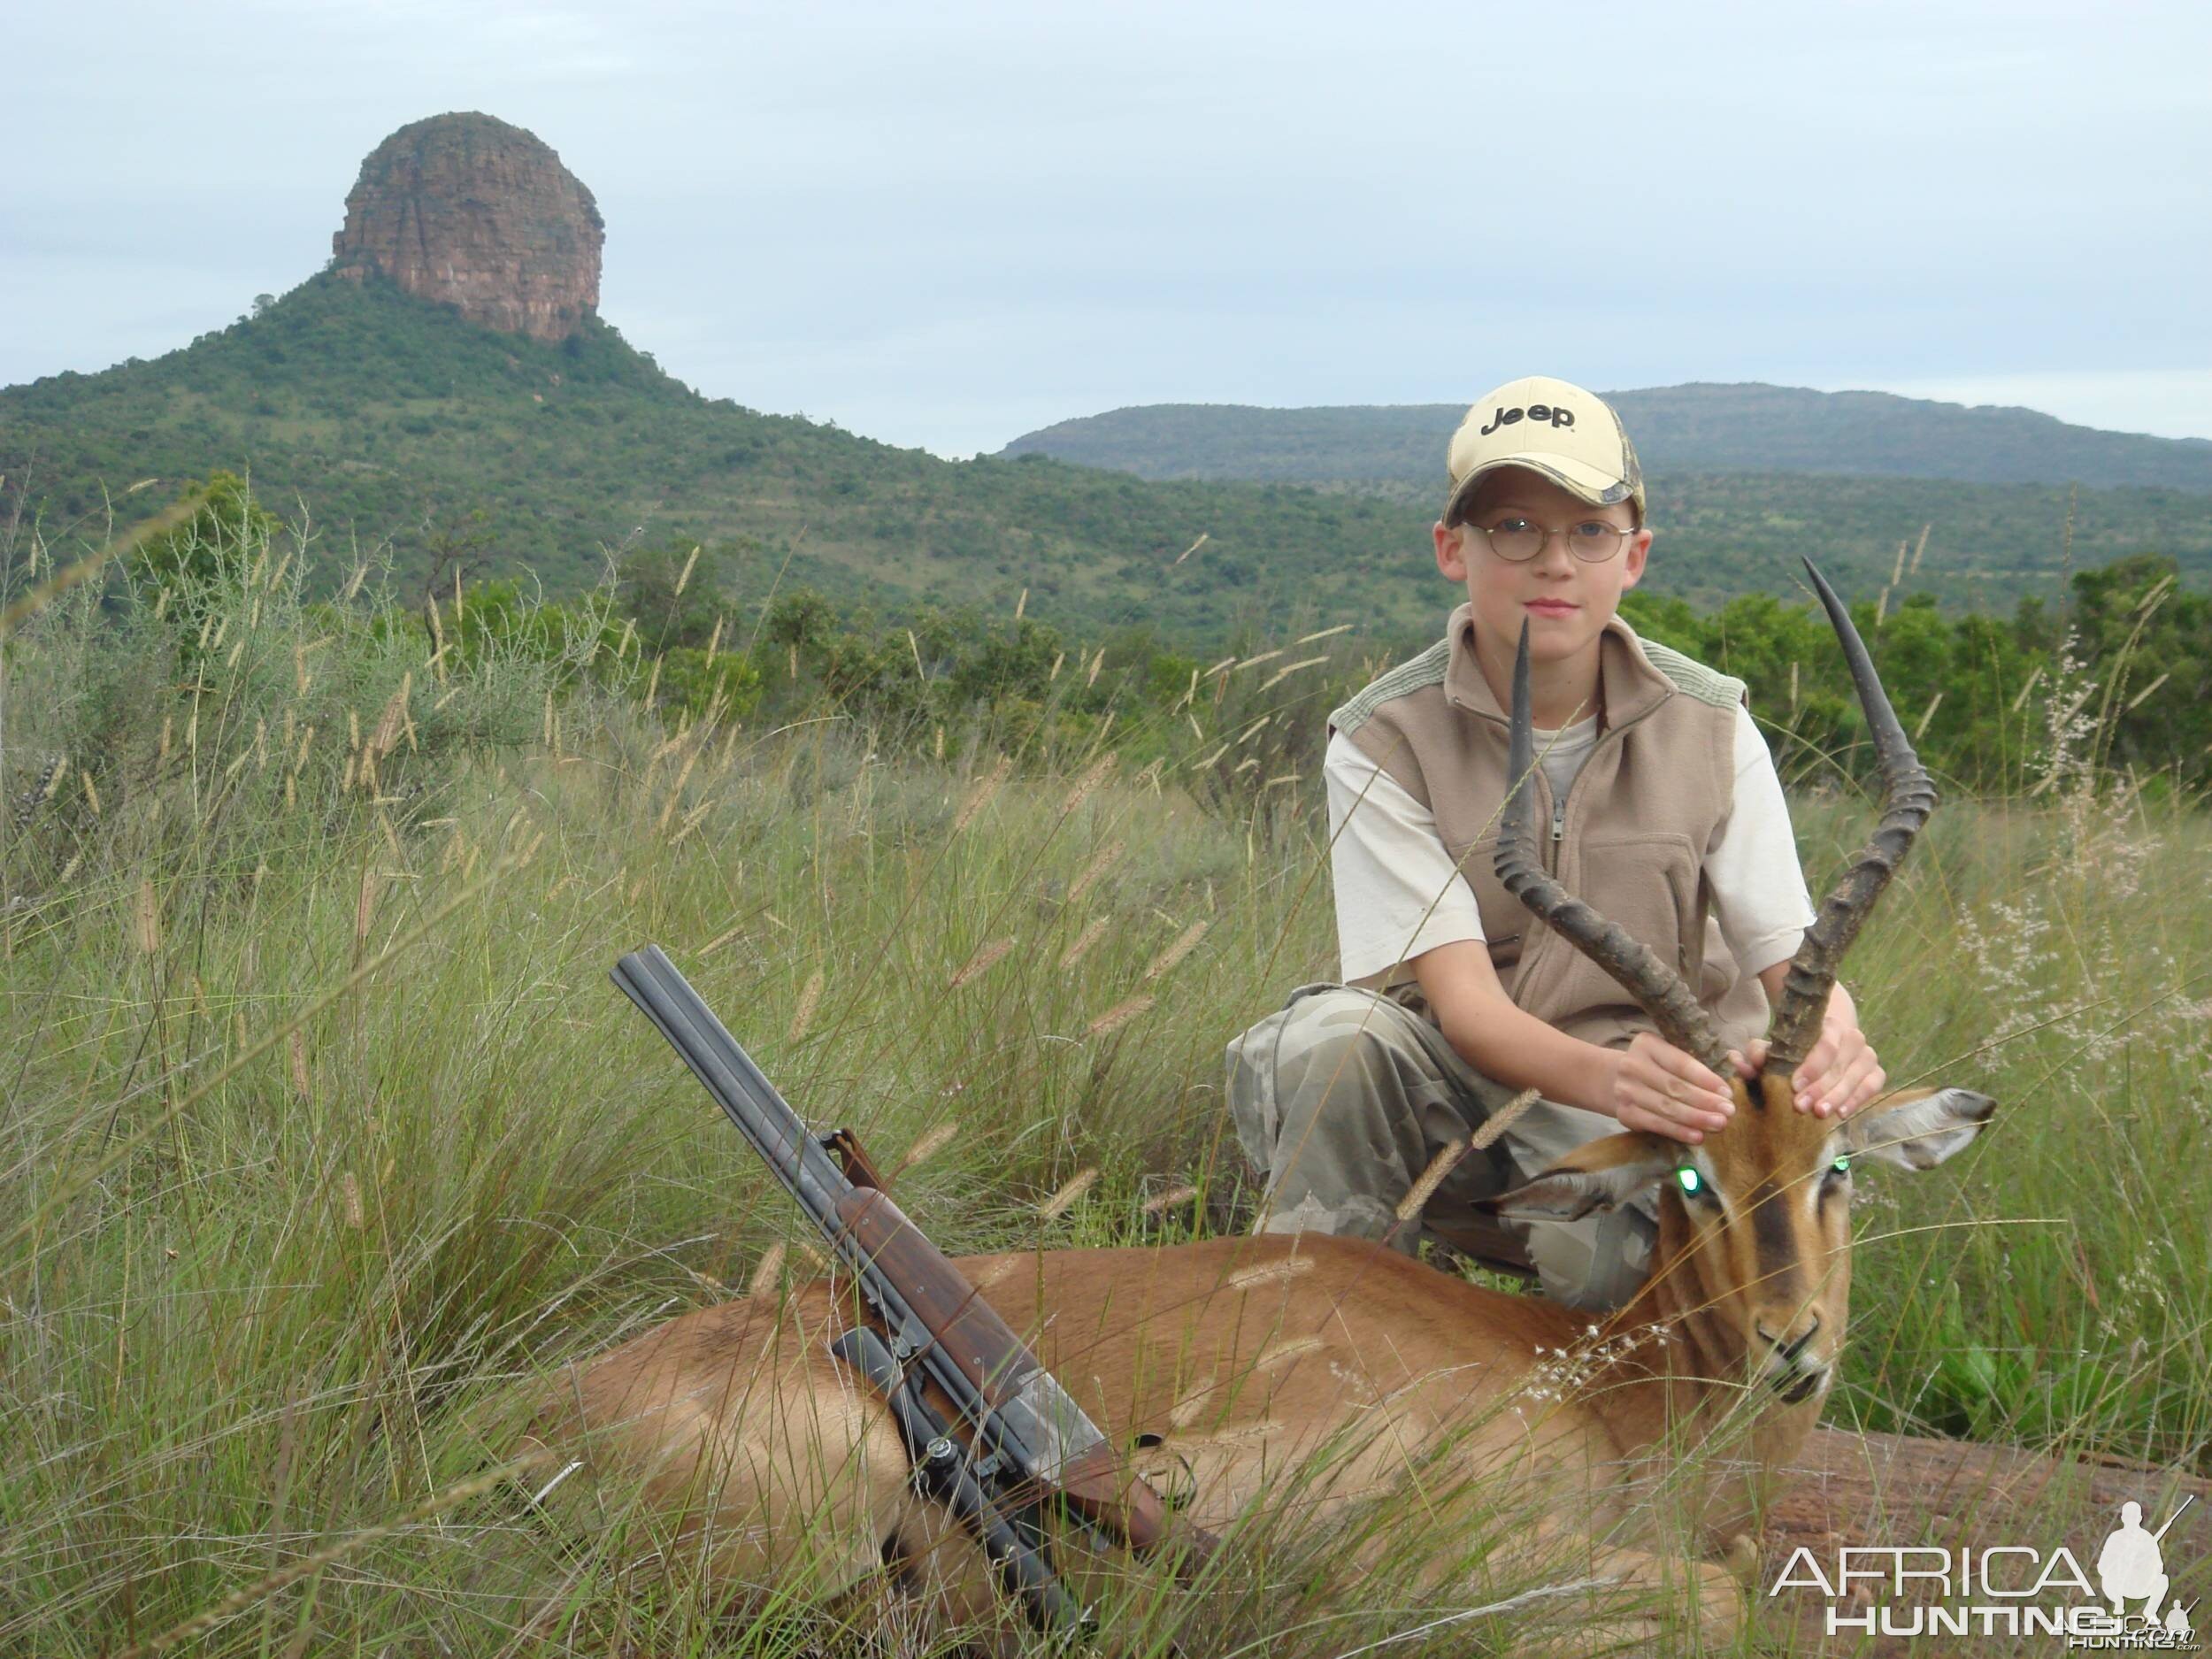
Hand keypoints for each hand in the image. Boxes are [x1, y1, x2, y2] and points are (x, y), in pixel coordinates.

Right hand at [1604, 1032, 1737, 1143]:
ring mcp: (1625, 1091)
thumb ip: (1690, 1067)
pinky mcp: (1625, 1114)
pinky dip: (1679, 1132)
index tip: (1727, 1092)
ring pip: (1667, 1108)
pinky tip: (1698, 1136)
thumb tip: (1724, 1091)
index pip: (1681, 1063)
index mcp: (1647, 1045)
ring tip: (1719, 1124)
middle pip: (1675, 1087)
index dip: (1706, 1079)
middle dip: (1705, 1101)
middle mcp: (1632, 1065)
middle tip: (1729, 1112)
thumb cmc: (1654, 1068)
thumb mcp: (1666, 1056)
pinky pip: (1657, 1124)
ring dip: (1696, 1118)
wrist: (1612, 1080)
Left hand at [1739, 1019, 1884, 1118]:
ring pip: (1858, 1076)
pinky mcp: (1876, 1072)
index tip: (1794, 1086)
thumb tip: (1744, 1058)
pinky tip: (1842, 1113)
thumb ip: (1759, 1052)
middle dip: (1820, 1087)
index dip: (1811, 1067)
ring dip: (1838, 1096)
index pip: (1825, 1045)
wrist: (1828, 1042)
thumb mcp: (1775, 1046)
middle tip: (1802, 1106)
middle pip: (1840, 1064)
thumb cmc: (1797, 1047)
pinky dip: (1859, 1099)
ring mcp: (1867, 1055)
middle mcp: (1852, 1037)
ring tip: (1820, 1113)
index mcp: (1828, 1025)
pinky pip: (1873, 1086)